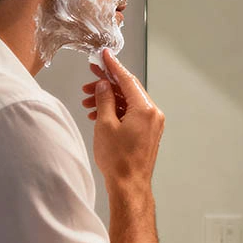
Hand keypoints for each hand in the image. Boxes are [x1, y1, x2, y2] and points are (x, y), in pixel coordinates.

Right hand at [81, 49, 164, 192]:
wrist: (129, 186)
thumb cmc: (119, 160)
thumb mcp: (105, 124)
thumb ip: (104, 100)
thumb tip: (103, 85)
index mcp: (146, 109)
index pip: (127, 79)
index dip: (113, 66)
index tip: (104, 55)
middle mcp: (153, 114)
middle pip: (128, 90)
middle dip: (107, 84)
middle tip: (90, 80)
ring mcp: (152, 124)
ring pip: (128, 102)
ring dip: (108, 99)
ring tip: (88, 102)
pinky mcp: (148, 133)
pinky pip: (131, 114)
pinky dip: (115, 111)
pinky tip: (98, 114)